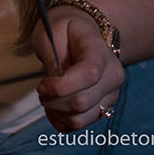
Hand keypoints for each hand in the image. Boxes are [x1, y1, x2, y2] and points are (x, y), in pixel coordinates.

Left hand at [34, 9, 123, 132]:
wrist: (82, 31)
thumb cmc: (65, 28)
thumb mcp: (53, 31)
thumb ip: (53, 59)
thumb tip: (52, 88)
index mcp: (101, 51)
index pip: (89, 75)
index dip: (61, 86)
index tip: (42, 85)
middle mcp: (113, 76)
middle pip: (82, 102)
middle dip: (54, 101)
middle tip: (41, 89)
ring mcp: (110, 95)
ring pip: (80, 119)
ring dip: (56, 113)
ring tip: (47, 97)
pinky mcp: (102, 109)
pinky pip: (79, 126)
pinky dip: (62, 121)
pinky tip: (54, 106)